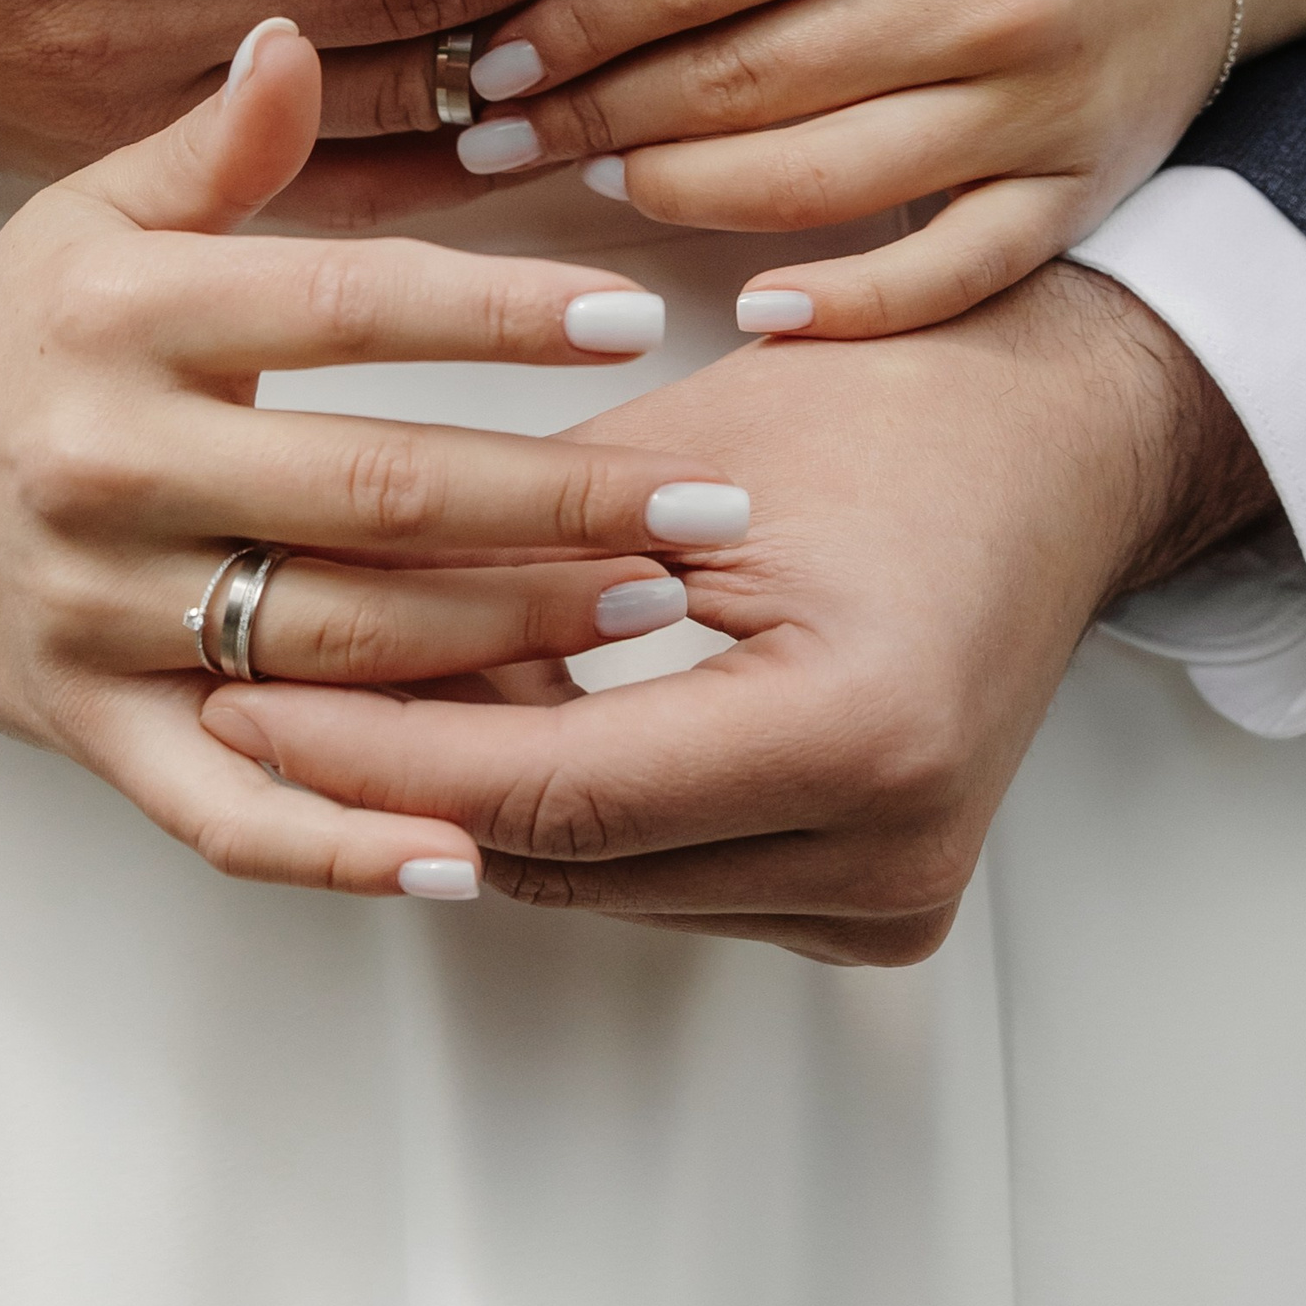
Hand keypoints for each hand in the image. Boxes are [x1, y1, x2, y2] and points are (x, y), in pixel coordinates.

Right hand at [0, 18, 753, 896]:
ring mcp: (93, 608)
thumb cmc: (20, 324)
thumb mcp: (96, 211)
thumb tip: (296, 34)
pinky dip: (340, 841)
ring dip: (504, 643)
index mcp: (126, 315)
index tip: (638, 319)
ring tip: (649, 618)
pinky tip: (467, 850)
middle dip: (558, 506)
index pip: (344, 307)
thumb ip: (217, 145)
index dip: (499, 315)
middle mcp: (107, 462)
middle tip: (706, 513)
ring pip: (332, 644)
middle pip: (372, 491)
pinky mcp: (81, 725)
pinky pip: (221, 807)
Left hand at [196, 264, 1275, 961]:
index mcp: (857, 733)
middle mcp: (891, 849)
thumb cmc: (893, 403)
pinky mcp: (878, 902)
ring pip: (599, 884)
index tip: (240, 702)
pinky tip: (466, 728)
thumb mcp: (683, 457)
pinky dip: (560, 811)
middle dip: (393, 783)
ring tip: (323, 707)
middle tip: (240, 704)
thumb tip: (311, 634)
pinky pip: (664, 876)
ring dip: (466, 801)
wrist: (1065, 446)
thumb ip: (512, 565)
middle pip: (565, 860)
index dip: (378, 755)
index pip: (551, 790)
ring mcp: (892, 895)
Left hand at [445, 0, 1235, 328]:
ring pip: (818, 184)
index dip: (577, 18)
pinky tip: (756, 309)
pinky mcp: (1082, 189)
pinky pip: (948, 273)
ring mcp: (1042, 105)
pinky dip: (849, 305)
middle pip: (744, 80)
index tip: (489, 54)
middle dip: (596, 114)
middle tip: (496, 138)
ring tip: (599, 179)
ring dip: (683, 193)